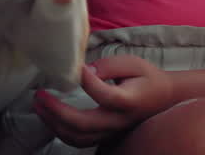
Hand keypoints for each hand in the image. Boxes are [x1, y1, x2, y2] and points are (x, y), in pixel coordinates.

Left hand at [34, 57, 175, 147]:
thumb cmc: (147, 78)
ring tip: (38, 106)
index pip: (105, 95)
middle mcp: (118, 122)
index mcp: (128, 101)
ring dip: (54, 124)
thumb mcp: (133, 64)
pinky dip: (60, 132)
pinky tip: (49, 117)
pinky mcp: (106, 137)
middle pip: (84, 125)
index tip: (73, 67)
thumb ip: (109, 66)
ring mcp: (112, 133)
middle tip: (40, 94)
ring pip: (79, 138)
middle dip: (56, 111)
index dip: (87, 81)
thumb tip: (84, 70)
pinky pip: (80, 141)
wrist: (165, 99)